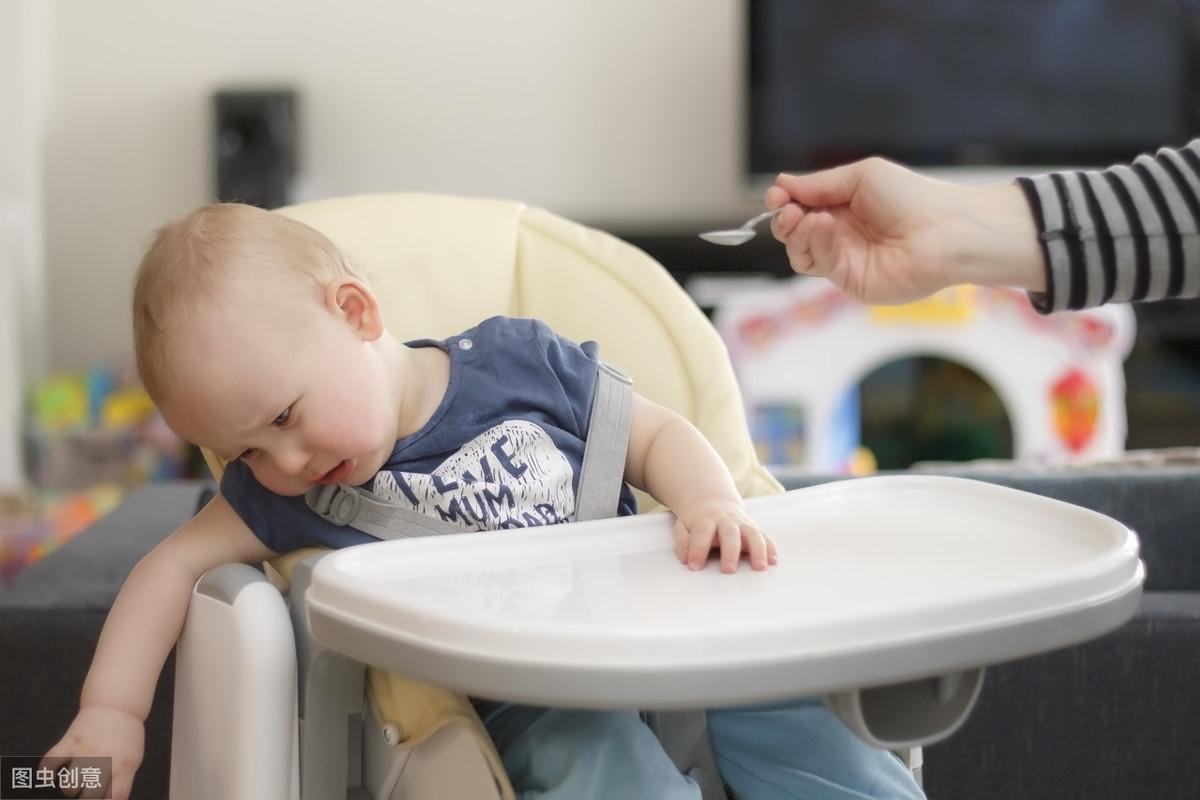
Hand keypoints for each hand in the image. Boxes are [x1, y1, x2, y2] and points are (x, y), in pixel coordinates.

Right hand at [42, 706, 143, 799]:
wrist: (117, 706)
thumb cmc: (125, 737)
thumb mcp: (133, 759)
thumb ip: (121, 782)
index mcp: (124, 766)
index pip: (116, 797)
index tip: (102, 799)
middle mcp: (105, 761)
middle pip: (88, 797)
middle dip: (87, 797)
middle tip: (88, 788)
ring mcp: (85, 752)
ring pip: (68, 787)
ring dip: (70, 787)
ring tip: (75, 778)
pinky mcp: (69, 742)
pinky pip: (49, 764)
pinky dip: (47, 772)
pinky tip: (54, 772)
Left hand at [672, 497, 777, 572]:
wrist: (712, 501)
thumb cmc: (697, 520)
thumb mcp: (683, 526)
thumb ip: (683, 542)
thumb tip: (686, 559)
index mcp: (707, 519)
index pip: (702, 533)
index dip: (698, 549)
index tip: (694, 566)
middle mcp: (727, 520)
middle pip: (730, 533)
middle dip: (730, 552)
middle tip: (728, 570)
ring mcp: (742, 523)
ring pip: (753, 534)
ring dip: (757, 550)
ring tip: (759, 567)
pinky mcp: (753, 528)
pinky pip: (764, 536)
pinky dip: (770, 548)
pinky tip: (773, 561)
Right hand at [765, 157, 1042, 303]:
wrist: (945, 231)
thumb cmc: (912, 197)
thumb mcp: (861, 177)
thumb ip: (820, 184)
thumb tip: (782, 183)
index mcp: (843, 207)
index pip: (801, 207)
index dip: (785, 201)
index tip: (776, 195)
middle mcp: (840, 235)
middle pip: (794, 232)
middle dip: (784, 218)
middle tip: (788, 209)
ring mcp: (843, 259)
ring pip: (800, 252)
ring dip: (795, 232)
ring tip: (806, 217)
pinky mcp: (849, 281)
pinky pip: (819, 264)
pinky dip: (815, 243)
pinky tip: (823, 225)